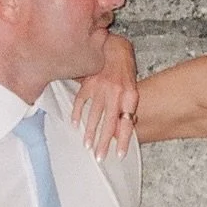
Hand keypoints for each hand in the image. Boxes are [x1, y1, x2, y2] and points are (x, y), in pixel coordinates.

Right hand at [73, 34, 138, 156]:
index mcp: (130, 96)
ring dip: (90, 132)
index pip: (127, 123)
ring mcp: (101, 88)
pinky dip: (77, 114)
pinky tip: (75, 125)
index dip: (123, 140)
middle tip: (99, 157)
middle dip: (104, 142)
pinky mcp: (89, 82)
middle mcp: (116, 93)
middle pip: (109, 123)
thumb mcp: (132, 91)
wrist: (115, 49)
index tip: (119, 155)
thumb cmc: (125, 72)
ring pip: (94, 115)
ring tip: (87, 146)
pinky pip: (81, 101)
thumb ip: (126, 110)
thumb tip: (121, 132)